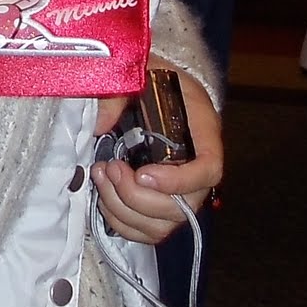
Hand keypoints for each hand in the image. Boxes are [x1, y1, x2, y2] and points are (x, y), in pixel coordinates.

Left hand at [91, 68, 222, 245]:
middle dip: (135, 196)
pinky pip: (147, 233)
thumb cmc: (154, 80)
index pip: (208, 170)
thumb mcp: (140, 73)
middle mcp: (198, 170)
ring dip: (123, 209)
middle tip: (109, 168)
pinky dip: (121, 222)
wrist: (158, 89)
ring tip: (101, 176)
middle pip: (180, 207)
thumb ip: (119, 94)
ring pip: (160, 225)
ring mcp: (181, 193)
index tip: (142, 174)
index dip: (177, 181)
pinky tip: (104, 195)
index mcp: (203, 133)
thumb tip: (98, 125)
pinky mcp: (161, 206)